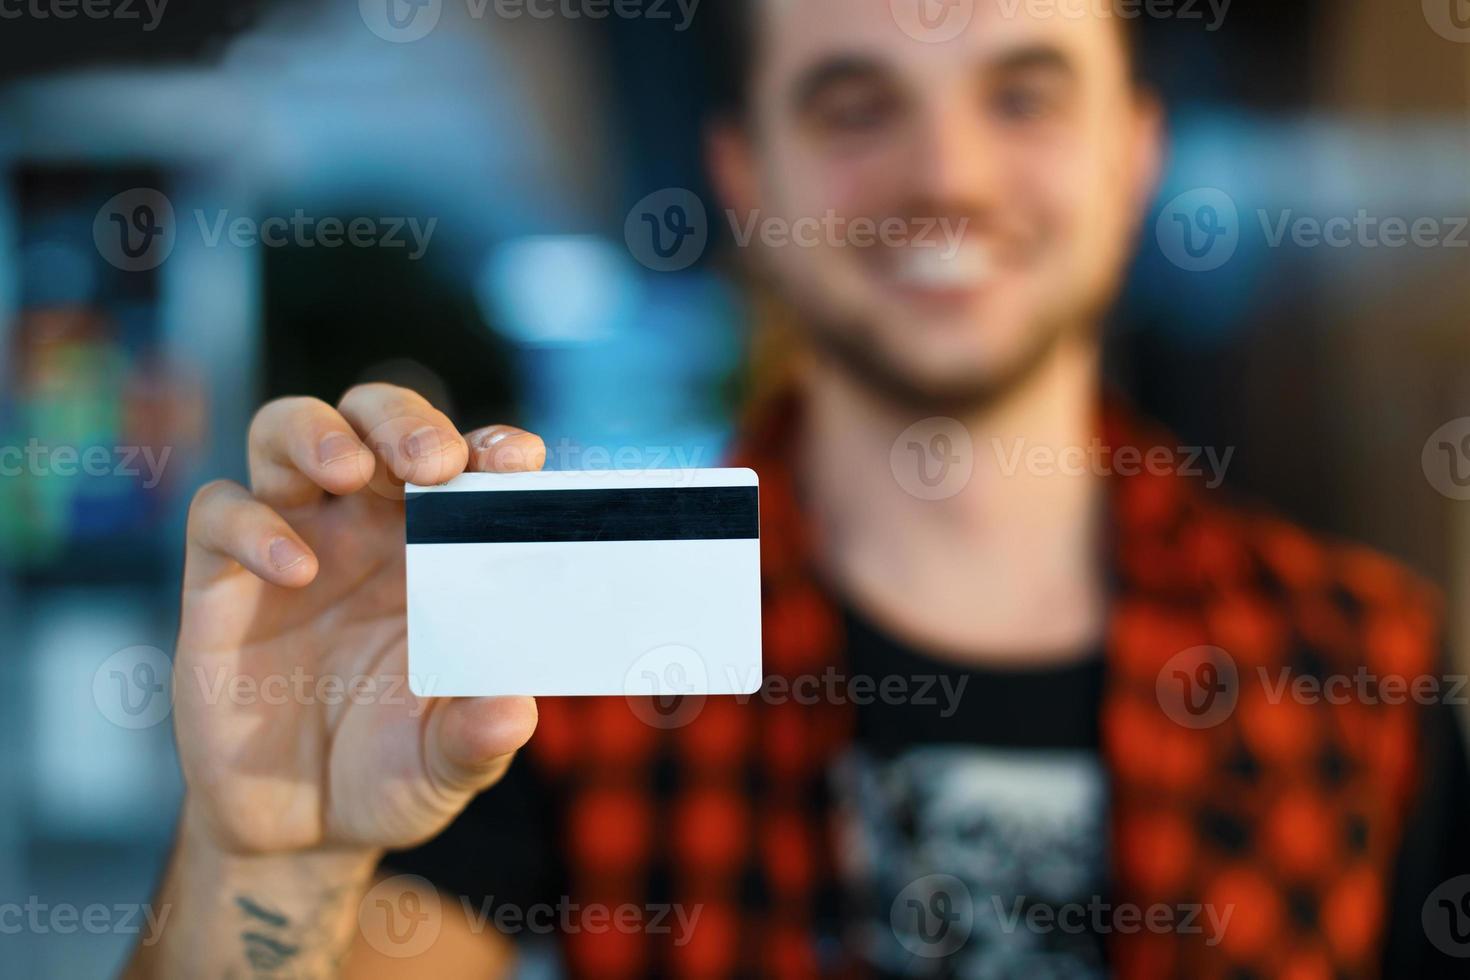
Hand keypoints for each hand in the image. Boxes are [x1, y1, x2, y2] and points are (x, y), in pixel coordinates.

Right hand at [174, 383, 545, 855]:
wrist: (301, 826)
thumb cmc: (393, 770)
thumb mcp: (447, 764)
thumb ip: (478, 738)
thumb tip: (512, 712)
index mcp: (442, 548)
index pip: (468, 466)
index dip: (492, 448)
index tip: (518, 459)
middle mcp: (367, 528)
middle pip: (376, 421)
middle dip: (404, 422)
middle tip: (433, 461)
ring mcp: (292, 542)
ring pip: (288, 433)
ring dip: (320, 434)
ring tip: (350, 471)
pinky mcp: (220, 580)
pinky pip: (220, 513)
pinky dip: (251, 524)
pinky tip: (293, 569)